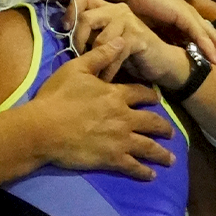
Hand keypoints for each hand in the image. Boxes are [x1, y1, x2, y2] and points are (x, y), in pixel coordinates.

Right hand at [31, 39, 176, 180]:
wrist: (44, 128)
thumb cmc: (57, 96)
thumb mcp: (77, 68)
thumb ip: (101, 56)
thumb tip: (121, 39)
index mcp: (116, 95)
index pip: (141, 94)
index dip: (151, 96)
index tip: (157, 100)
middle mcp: (124, 117)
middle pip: (152, 122)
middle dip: (164, 127)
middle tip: (170, 132)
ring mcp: (120, 140)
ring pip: (148, 147)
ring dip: (162, 153)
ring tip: (171, 158)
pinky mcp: (111, 159)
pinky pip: (133, 166)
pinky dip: (144, 172)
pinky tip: (151, 175)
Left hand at [69, 0, 188, 84]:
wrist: (162, 62)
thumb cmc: (132, 53)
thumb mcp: (106, 41)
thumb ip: (91, 34)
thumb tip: (67, 36)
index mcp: (107, 8)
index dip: (70, 11)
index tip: (65, 29)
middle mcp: (117, 9)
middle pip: (86, 18)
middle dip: (78, 40)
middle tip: (79, 57)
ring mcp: (128, 21)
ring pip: (100, 38)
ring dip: (95, 60)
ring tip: (94, 73)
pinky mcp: (137, 36)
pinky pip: (115, 52)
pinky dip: (108, 69)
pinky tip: (107, 78)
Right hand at [124, 0, 215, 75]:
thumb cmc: (139, 8)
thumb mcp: (157, 29)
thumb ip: (165, 40)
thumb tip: (168, 56)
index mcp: (188, 22)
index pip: (210, 41)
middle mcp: (193, 18)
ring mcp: (190, 15)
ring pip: (213, 39)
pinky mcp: (183, 14)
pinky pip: (199, 34)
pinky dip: (208, 47)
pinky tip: (215, 60)